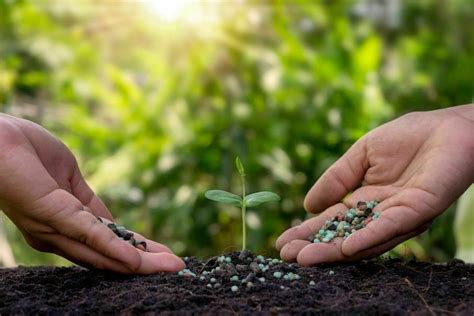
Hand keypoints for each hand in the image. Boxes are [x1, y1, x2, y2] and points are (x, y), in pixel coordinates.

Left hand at [0, 114, 184, 273]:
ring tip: (171, 267)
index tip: (163, 256)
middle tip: (177, 269)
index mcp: (63, 223)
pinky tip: (139, 261)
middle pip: (108, 256)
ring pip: (104, 253)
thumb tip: (110, 221)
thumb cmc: (22, 150)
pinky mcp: (53, 217)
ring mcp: (55, 229)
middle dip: (145, 264)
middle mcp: (58, 235)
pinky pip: (91, 237)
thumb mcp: (69, 177)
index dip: (136, 250)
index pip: (106, 242)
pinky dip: (117, 251)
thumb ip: (88, 203)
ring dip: (140, 264)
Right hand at [276, 104, 473, 264]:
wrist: (449, 127)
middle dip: (315, 247)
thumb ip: (337, 178)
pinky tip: (345, 248)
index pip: (332, 221)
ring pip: (363, 240)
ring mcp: (398, 216)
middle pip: (343, 236)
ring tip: (305, 257)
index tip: (282, 242)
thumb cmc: (408, 137)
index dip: (308, 231)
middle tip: (286, 256)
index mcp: (365, 200)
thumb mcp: (362, 154)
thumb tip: (308, 205)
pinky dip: (367, 238)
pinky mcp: (417, 210)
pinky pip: (389, 227)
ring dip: (333, 251)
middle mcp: (380, 214)